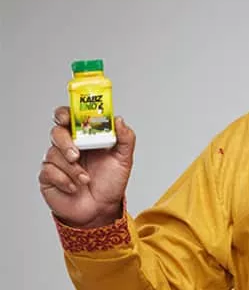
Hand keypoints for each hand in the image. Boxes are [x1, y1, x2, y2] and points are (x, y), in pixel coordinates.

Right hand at [38, 107, 135, 227]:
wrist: (101, 209)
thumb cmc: (110, 182)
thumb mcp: (124, 159)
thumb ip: (125, 138)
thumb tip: (118, 119)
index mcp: (86, 137)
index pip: (70, 117)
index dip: (66, 113)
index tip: (68, 118)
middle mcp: (69, 146)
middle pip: (57, 132)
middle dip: (65, 142)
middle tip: (76, 155)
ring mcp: (57, 161)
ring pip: (54, 154)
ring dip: (72, 169)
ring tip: (86, 180)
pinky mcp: (49, 176)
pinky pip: (49, 171)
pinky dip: (65, 180)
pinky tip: (75, 188)